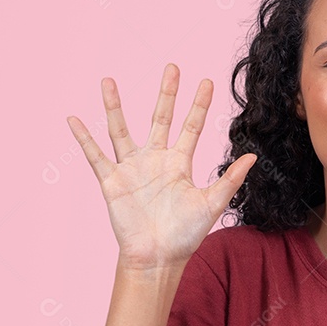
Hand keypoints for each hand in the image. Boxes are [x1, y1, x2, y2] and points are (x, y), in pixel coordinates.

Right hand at [66, 64, 257, 269]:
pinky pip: (95, 156)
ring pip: (121, 130)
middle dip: (166, 94)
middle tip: (172, 67)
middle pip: (160, 118)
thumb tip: (252, 156)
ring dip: (115, 106)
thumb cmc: (185, 235)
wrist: (158, 258)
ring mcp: (132, 169)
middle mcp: (155, 160)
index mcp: (179, 164)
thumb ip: (230, 179)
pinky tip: (74, 119)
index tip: (206, 81)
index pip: (191, 127)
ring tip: (108, 81)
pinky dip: (84, 138)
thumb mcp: (212, 204)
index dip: (199, 105)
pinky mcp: (112, 182)